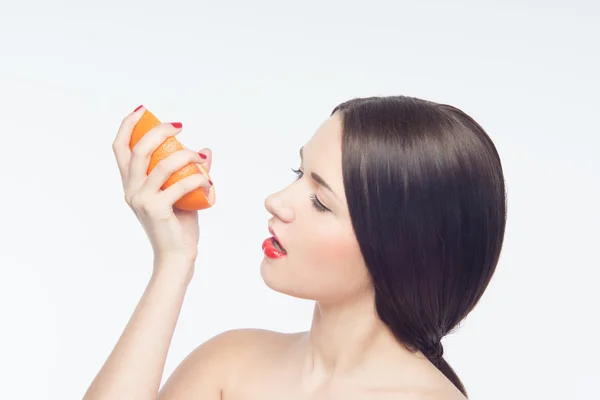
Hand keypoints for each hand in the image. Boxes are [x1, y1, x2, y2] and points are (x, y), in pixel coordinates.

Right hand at [112, 106, 212, 272]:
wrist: (176, 256)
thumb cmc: (178, 226)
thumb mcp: (183, 194)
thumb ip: (190, 172)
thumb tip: (205, 150)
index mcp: (131, 184)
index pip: (120, 148)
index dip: (128, 125)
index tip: (142, 110)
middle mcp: (131, 189)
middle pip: (138, 149)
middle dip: (158, 131)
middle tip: (179, 127)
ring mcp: (142, 199)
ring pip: (161, 165)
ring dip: (185, 155)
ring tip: (200, 156)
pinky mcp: (156, 210)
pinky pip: (179, 185)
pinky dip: (196, 179)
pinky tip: (208, 181)